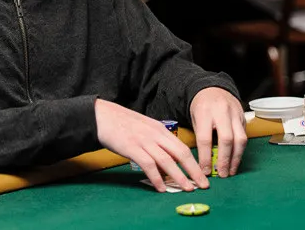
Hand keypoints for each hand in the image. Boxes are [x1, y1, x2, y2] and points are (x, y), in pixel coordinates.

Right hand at [94, 99, 208, 192]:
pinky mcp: (132, 147)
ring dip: (179, 176)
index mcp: (160, 129)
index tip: (201, 175)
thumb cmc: (121, 123)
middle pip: (180, 154)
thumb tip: (167, 159)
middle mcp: (155, 134)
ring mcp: (144, 141)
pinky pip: (148, 165)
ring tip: (187, 188)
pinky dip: (156, 177)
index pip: (183, 147)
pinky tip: (161, 187)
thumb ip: (156, 140)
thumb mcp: (144, 128)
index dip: (194, 163)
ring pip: (167, 161)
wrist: (101, 115)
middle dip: (194, 171)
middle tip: (202, 185)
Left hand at [190, 88, 246, 177]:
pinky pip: (244, 136)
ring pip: (240, 139)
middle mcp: (221, 111)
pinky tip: (235, 160)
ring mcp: (235, 113)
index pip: (205, 138)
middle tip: (222, 174)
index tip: (205, 171)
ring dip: (236, 158)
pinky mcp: (243, 117)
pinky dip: (240, 150)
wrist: (212, 89)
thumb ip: (200, 138)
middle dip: (225, 160)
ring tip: (231, 171)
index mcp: (204, 112)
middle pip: (227, 139)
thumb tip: (204, 163)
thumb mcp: (194, 119)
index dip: (205, 157)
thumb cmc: (201, 107)